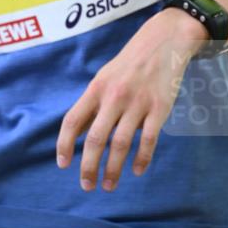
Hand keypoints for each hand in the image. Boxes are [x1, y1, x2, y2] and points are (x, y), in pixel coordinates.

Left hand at [56, 9, 206, 190]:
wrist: (163, 42)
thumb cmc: (129, 64)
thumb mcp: (103, 78)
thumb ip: (91, 105)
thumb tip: (74, 133)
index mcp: (96, 89)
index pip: (73, 120)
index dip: (65, 145)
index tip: (63, 165)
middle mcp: (114, 97)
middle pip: (95, 139)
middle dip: (88, 167)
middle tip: (87, 186)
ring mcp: (137, 103)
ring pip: (121, 144)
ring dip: (113, 170)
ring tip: (108, 185)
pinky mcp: (159, 108)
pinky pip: (148, 140)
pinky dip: (142, 158)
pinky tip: (136, 171)